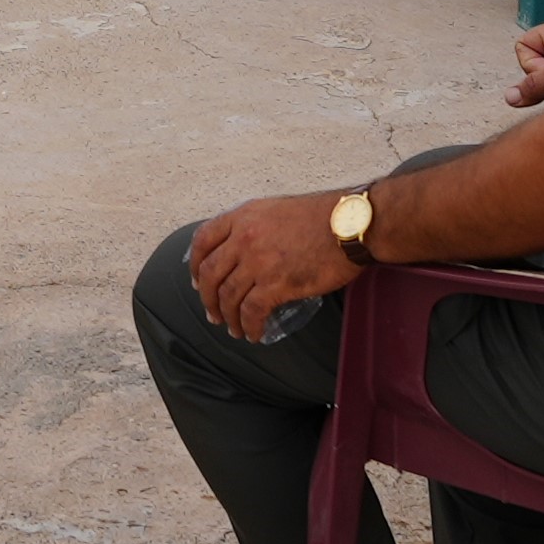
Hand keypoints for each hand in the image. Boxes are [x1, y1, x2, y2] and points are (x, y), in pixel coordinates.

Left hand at [186, 192, 359, 343]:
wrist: (349, 225)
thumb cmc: (322, 217)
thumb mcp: (277, 210)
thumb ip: (255, 226)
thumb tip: (245, 251)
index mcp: (243, 217)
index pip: (203, 241)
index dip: (194, 265)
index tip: (196, 281)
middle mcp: (244, 238)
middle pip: (209, 274)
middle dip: (207, 298)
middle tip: (213, 313)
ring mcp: (258, 261)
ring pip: (228, 296)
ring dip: (228, 318)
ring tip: (234, 329)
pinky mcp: (277, 283)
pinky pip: (251, 311)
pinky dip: (249, 326)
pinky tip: (254, 333)